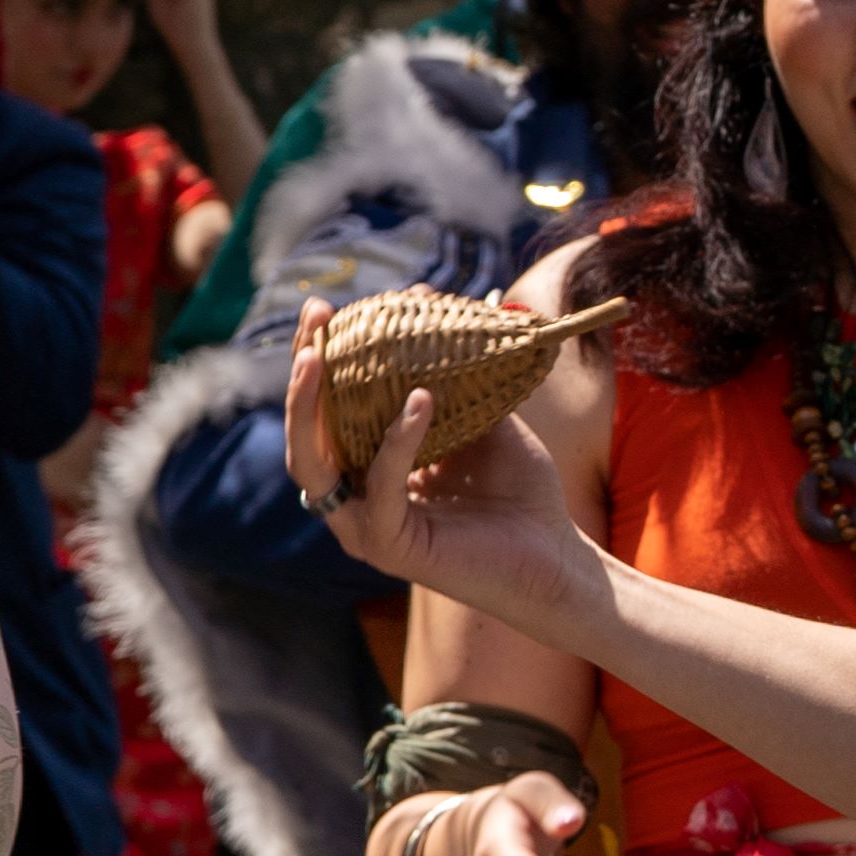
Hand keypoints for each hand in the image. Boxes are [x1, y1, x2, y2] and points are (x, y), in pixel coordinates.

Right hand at [281, 332, 596, 631]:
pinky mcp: (390, 547)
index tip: (323, 308)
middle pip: (304, 433)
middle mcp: (356, 498)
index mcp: (368, 468)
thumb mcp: (483, 416)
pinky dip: (397, 441)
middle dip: (300, 372)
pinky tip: (421, 399)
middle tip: (316, 318)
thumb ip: (454, 370)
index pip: (324, 411)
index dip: (316, 357)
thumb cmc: (520, 493)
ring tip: (319, 356)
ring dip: (311, 407)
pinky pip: (380, 487)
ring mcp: (366, 526)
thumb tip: (427, 298)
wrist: (556, 558)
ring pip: (313, 466)